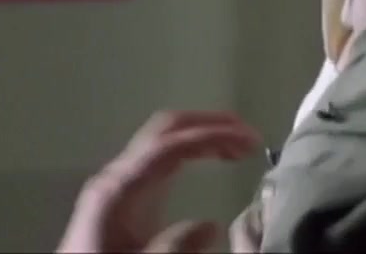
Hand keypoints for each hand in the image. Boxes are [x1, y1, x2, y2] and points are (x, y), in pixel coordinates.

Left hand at [57, 111, 261, 253]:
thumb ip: (172, 247)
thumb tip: (212, 226)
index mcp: (117, 186)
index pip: (168, 144)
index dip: (210, 135)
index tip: (248, 139)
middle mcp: (117, 175)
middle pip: (164, 130)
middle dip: (207, 124)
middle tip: (248, 135)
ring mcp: (120, 182)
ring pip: (163, 140)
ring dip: (201, 134)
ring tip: (239, 146)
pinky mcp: (125, 195)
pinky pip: (160, 159)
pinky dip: (190, 150)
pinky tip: (209, 159)